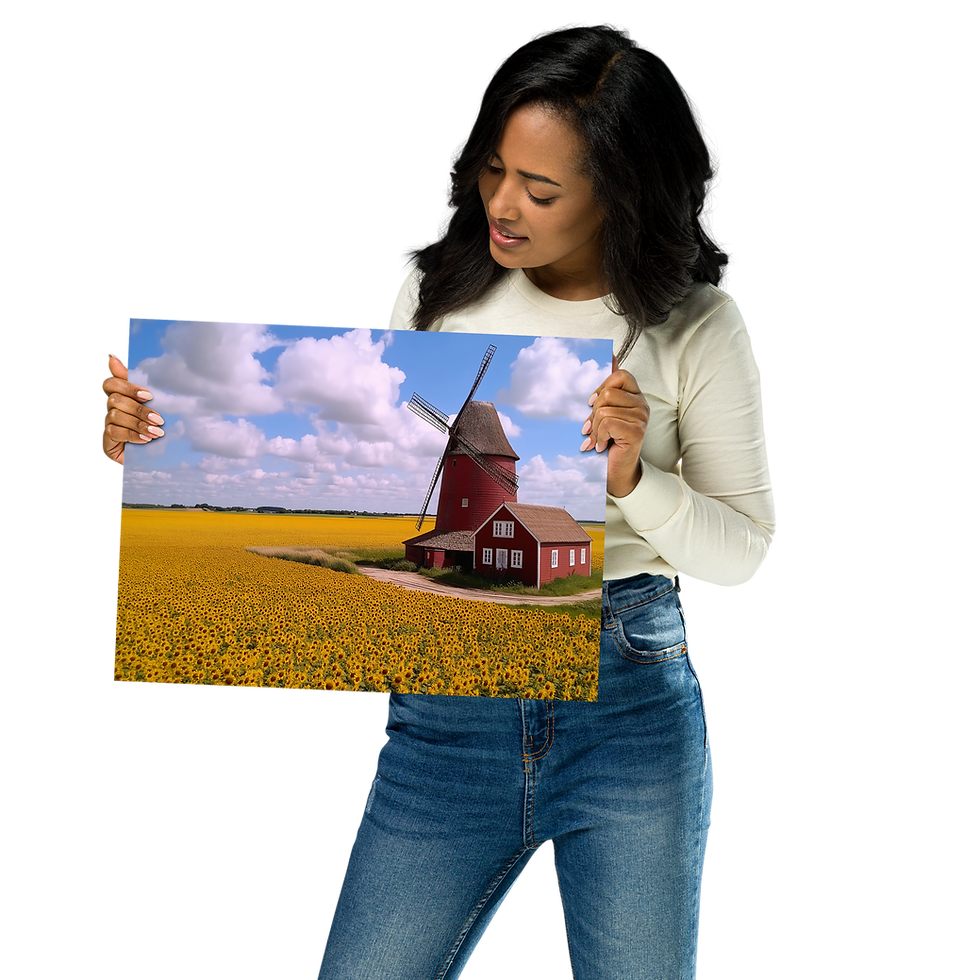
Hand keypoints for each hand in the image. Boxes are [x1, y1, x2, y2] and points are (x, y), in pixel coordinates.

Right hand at [98, 350, 164, 466]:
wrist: (134, 454)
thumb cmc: (141, 424)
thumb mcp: (145, 405)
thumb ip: (137, 385)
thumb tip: (116, 356)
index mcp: (114, 393)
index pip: (109, 381)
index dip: (127, 386)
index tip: (148, 395)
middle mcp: (106, 405)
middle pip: (115, 399)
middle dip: (139, 409)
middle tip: (159, 419)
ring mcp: (104, 421)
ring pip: (115, 415)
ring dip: (139, 423)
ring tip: (157, 431)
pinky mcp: (105, 437)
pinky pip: (115, 432)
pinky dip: (133, 435)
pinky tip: (146, 439)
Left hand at [580, 354, 648, 497]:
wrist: (616, 471)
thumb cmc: (609, 441)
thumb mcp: (604, 411)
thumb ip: (608, 387)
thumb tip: (610, 355)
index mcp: (635, 396)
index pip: (619, 375)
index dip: (601, 387)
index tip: (592, 404)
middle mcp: (642, 404)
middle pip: (608, 393)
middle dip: (593, 413)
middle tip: (592, 428)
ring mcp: (641, 417)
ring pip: (605, 410)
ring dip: (595, 428)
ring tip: (598, 439)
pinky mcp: (636, 431)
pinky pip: (608, 423)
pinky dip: (599, 436)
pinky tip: (602, 445)